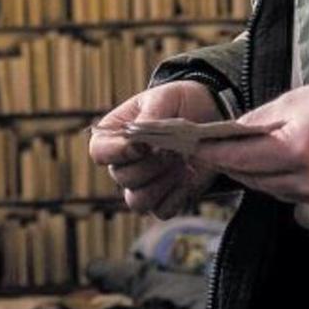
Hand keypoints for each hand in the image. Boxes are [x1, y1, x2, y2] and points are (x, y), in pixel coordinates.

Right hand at [88, 80, 224, 218]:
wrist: (209, 114)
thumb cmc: (179, 102)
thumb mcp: (164, 98)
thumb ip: (149, 115)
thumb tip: (137, 135)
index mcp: (115, 136)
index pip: (98, 152)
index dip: (117, 152)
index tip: (143, 146)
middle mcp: (124, 163)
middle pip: (122, 178)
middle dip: (150, 165)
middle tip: (172, 150)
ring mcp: (144, 183)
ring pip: (137, 201)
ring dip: (161, 184)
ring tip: (180, 163)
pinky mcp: (165, 197)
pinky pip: (162, 211)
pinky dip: (176, 197)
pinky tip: (189, 176)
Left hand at [198, 76, 308, 211]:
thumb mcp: (294, 101)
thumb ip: (258, 121)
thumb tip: (228, 134)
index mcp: (295, 148)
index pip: (241, 159)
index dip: (214, 155)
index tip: (194, 149)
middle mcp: (308, 178)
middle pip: (255, 180)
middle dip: (232, 167)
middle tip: (210, 155)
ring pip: (274, 192)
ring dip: (256, 178)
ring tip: (240, 162)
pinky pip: (297, 198)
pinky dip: (282, 185)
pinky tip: (275, 171)